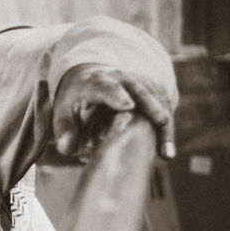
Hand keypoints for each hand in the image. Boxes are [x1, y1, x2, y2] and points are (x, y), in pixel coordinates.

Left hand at [52, 63, 174, 160]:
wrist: (90, 80)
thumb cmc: (75, 102)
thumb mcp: (62, 113)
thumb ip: (63, 130)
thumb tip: (67, 148)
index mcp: (95, 82)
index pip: (106, 86)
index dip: (116, 95)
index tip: (127, 105)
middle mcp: (120, 77)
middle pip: (140, 90)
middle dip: (151, 106)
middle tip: (161, 122)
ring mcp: (138, 82)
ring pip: (157, 100)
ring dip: (164, 124)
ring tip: (165, 153)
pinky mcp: (151, 90)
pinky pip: (164, 106)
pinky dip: (167, 127)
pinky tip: (167, 150)